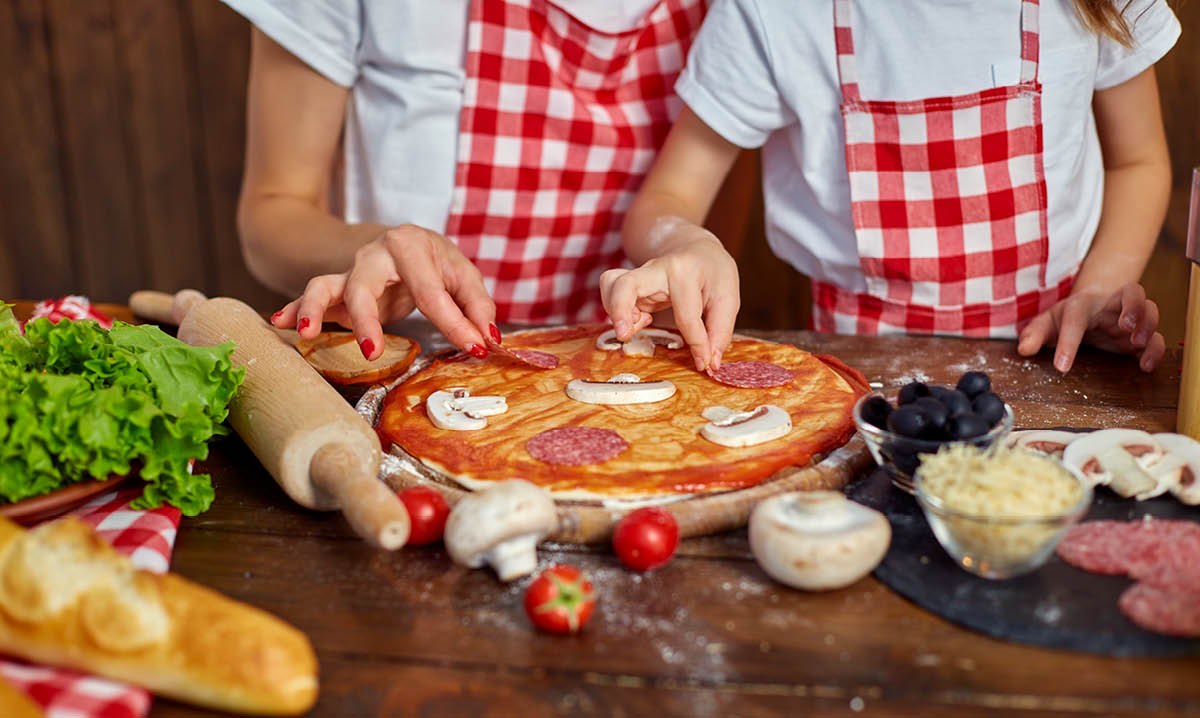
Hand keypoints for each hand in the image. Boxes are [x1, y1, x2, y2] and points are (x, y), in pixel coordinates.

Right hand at [271, 225, 495, 358]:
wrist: (409, 243)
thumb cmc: (438, 262)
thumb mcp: (464, 277)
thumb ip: (477, 307)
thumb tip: (486, 339)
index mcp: (411, 245)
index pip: (431, 291)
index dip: (453, 323)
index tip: (473, 348)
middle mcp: (375, 254)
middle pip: (364, 285)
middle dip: (366, 318)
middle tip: (372, 350)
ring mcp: (352, 271)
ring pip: (325, 286)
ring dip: (314, 310)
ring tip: (307, 334)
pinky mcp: (338, 288)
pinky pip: (312, 296)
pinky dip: (296, 309)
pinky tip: (281, 324)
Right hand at [599, 231, 739, 370]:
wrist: (696, 250)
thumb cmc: (713, 273)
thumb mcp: (728, 297)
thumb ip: (719, 331)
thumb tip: (709, 362)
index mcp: (685, 271)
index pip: (686, 316)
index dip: (696, 345)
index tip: (704, 363)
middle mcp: (656, 269)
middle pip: (626, 284)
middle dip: (619, 311)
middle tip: (624, 335)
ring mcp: (639, 276)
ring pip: (610, 285)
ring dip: (617, 312)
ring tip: (640, 325)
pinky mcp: (630, 284)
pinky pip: (610, 293)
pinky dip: (617, 310)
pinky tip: (639, 319)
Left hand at [1016, 283, 1164, 372]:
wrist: (1092, 307)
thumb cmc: (1067, 317)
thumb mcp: (1047, 324)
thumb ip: (1034, 334)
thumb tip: (1023, 349)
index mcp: (1082, 304)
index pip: (1075, 316)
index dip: (1067, 341)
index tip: (1061, 366)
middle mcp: (1111, 306)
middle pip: (1131, 291)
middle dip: (1133, 306)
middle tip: (1126, 327)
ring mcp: (1130, 319)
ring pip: (1150, 308)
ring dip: (1148, 324)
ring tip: (1138, 343)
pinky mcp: (1142, 335)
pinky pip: (1157, 337)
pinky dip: (1156, 349)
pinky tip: (1145, 365)